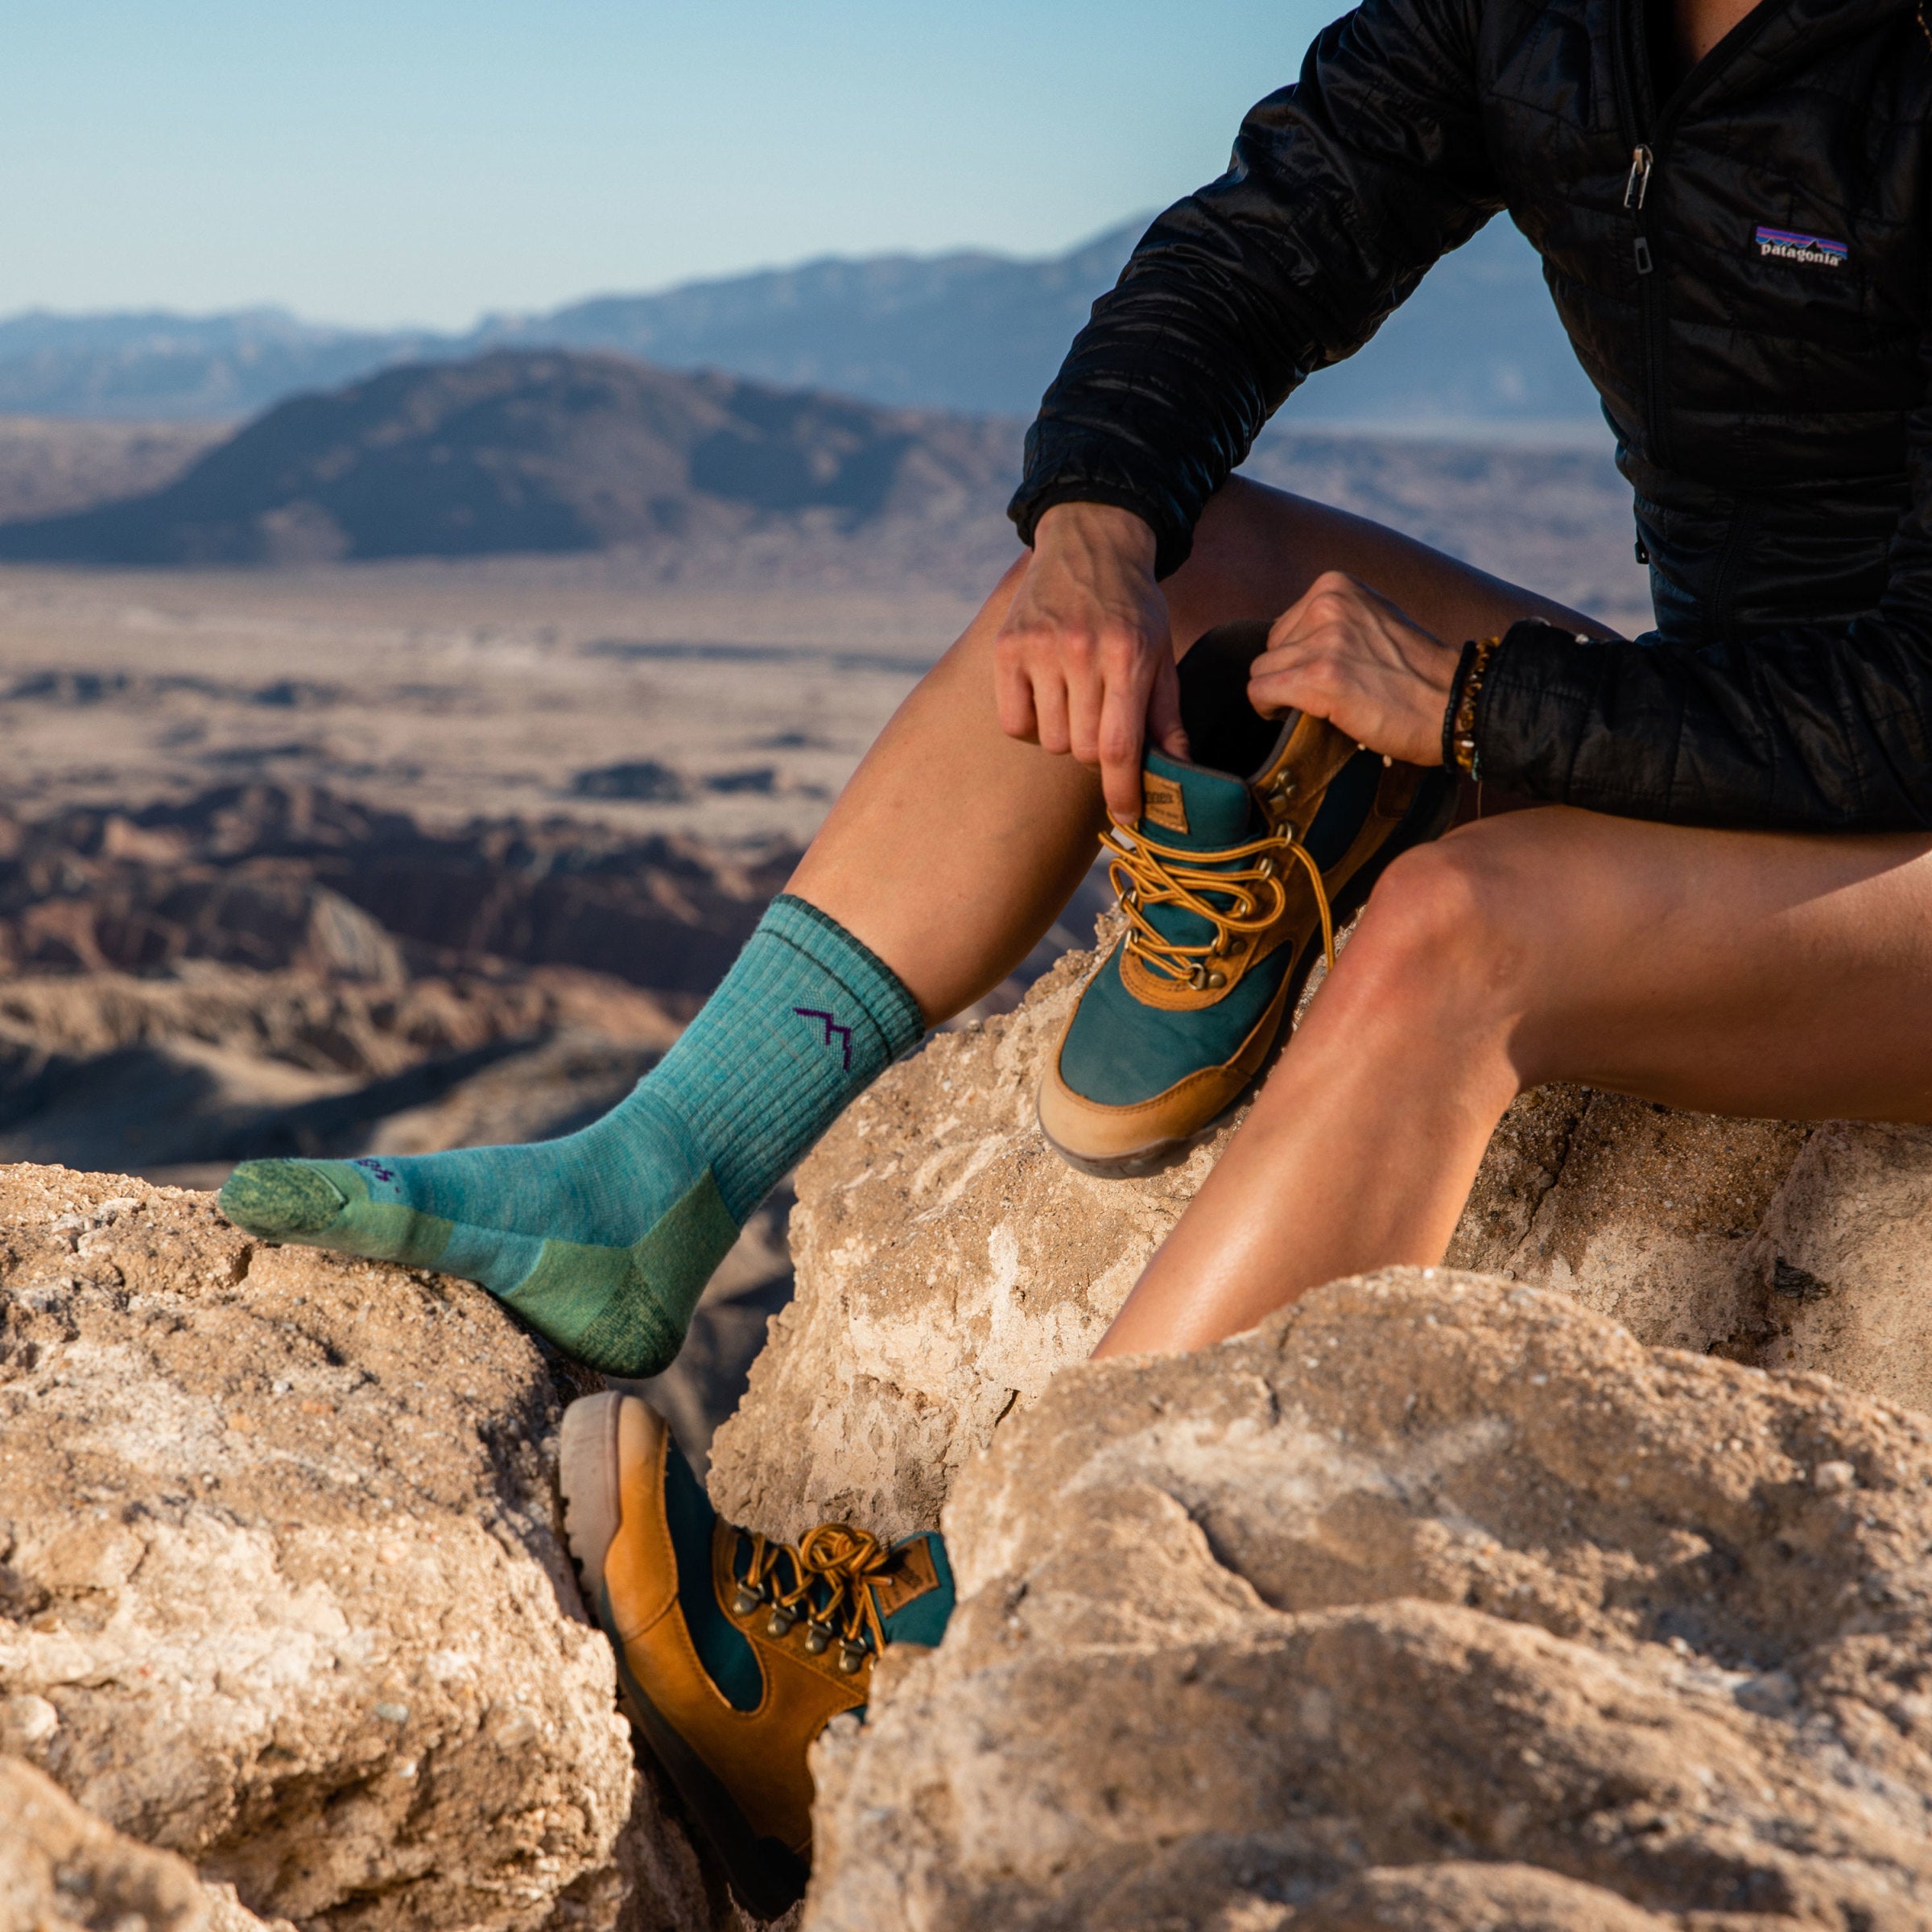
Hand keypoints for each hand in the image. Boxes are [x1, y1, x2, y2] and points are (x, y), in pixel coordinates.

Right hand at [994, 502, 1187, 821]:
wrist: (1090, 540)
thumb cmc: (1132, 605)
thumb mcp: (1161, 651)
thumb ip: (1167, 714)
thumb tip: (1180, 771)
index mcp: (1127, 656)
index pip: (1118, 747)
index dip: (1122, 791)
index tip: (1128, 817)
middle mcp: (1081, 652)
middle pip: (1083, 749)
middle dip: (1098, 754)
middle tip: (1104, 725)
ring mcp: (1039, 649)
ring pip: (1051, 740)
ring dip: (1067, 735)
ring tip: (1077, 701)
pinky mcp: (1007, 648)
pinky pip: (1014, 722)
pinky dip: (1031, 723)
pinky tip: (1046, 696)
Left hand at [1247, 571, 1459, 765]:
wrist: (1453, 702)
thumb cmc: (1413, 674)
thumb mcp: (1371, 622)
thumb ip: (1330, 622)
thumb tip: (1282, 646)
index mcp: (1336, 586)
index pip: (1282, 628)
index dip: (1299, 660)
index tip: (1329, 677)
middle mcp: (1328, 604)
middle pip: (1269, 651)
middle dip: (1290, 677)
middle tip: (1329, 696)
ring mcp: (1324, 639)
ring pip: (1263, 673)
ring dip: (1286, 697)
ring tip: (1324, 708)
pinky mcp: (1320, 676)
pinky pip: (1260, 693)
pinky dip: (1273, 711)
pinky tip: (1304, 717)